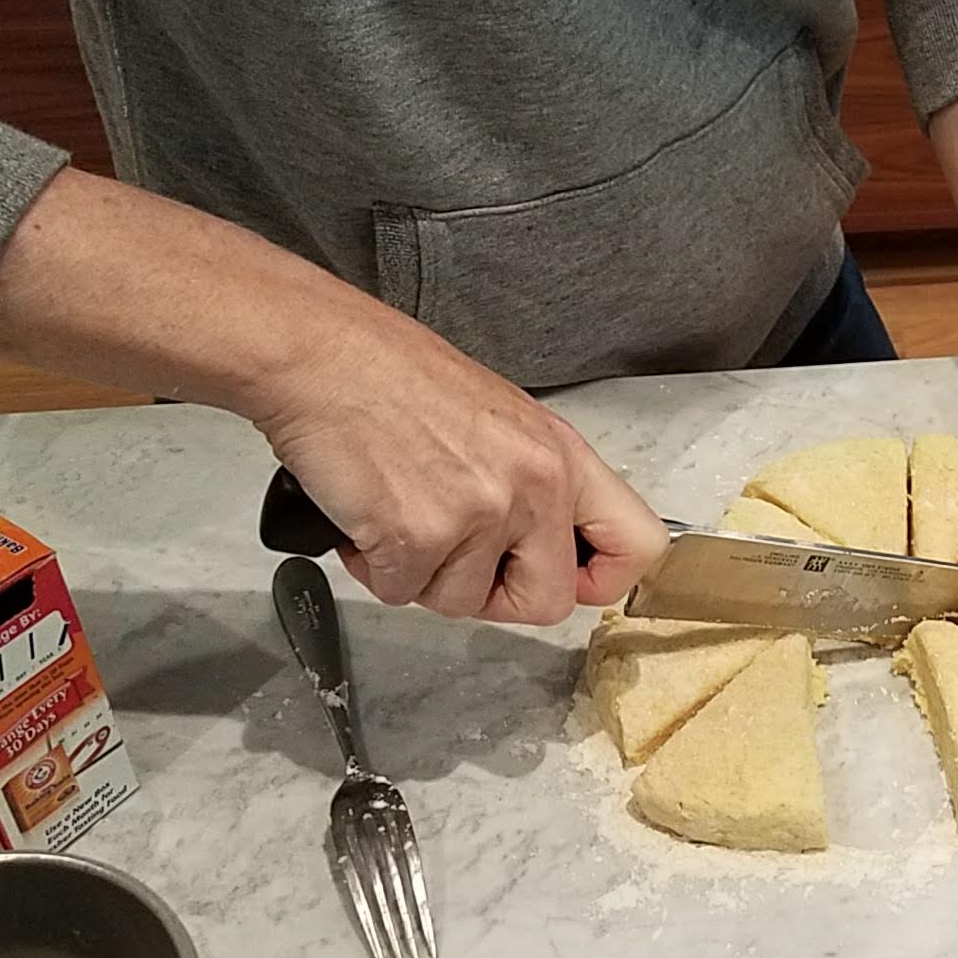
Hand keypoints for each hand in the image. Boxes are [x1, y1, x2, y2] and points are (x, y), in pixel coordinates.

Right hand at [249, 307, 664, 622]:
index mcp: (562, 455)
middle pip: (547, 602)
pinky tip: (364, 518)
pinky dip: (375, 568)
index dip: (599, 580)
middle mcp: (535, 487)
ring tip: (396, 514)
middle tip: (452, 561)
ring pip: (461, 602)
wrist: (320, 354)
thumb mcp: (498, 419)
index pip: (637, 546)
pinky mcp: (419, 535)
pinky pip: (400, 593)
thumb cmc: (393, 376)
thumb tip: (538, 545)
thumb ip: (530, 481)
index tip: (562, 577)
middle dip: (492, 597)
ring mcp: (480, 513)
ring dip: (420, 575)